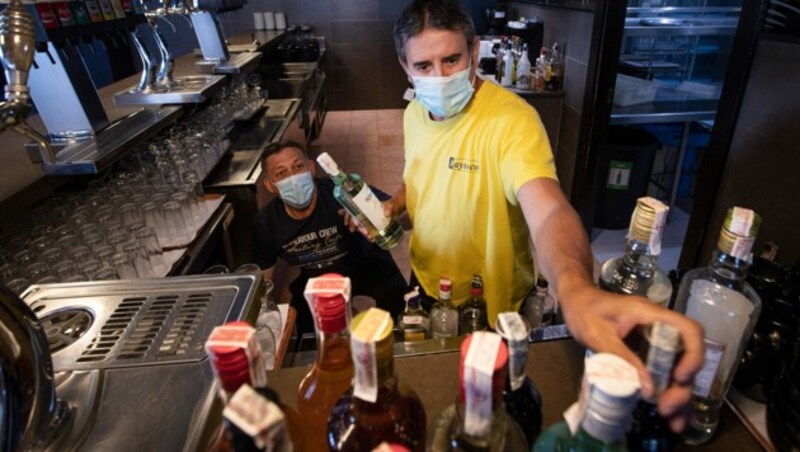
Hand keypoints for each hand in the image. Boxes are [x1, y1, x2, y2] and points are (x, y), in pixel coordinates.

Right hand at [337, 197, 405, 238]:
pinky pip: (369, 233)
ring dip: (362, 232)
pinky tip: (371, 239)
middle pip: (353, 219)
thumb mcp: (391, 205)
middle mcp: (365, 213)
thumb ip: (389, 207)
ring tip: (368, 236)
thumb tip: (386, 213)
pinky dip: (369, 237)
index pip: (352, 209)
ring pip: (361, 227)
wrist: (397, 210)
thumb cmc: (392, 205)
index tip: (346, 223)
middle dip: (353, 226)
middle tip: (355, 230)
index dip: (347, 216)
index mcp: (365, 206)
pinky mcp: (374, 227)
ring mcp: (369, 221)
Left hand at [561, 286, 703, 431]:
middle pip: (685, 357)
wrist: (575, 300)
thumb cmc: (584, 311)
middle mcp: (660, 328)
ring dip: (679, 395)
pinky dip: (668, 393)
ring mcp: (656, 341)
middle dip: (682, 386)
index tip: (679, 378)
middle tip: (665, 409)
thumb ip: (622, 358)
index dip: (692, 354)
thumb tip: (648, 390)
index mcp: (651, 315)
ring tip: (674, 423)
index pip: (689, 330)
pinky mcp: (648, 353)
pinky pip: (664, 372)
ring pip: (678, 369)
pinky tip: (671, 416)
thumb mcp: (598, 335)